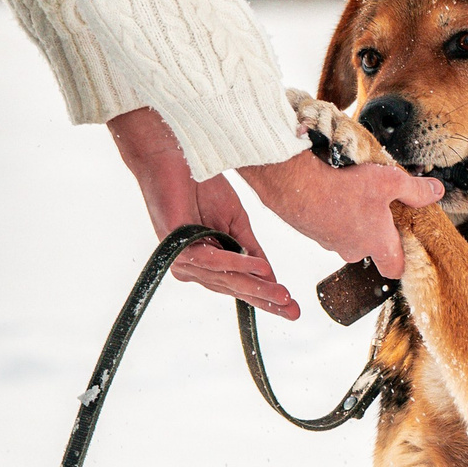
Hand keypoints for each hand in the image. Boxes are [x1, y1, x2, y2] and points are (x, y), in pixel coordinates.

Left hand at [108, 108, 298, 317]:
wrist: (174, 157)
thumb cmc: (201, 187)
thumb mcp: (235, 222)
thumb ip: (250, 250)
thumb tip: (271, 276)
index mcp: (207, 263)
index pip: (239, 285)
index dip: (266, 297)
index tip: (293, 309)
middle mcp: (193, 267)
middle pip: (234, 287)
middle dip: (265, 298)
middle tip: (292, 309)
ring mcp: (183, 259)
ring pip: (224, 278)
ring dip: (255, 285)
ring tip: (281, 293)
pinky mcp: (175, 247)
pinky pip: (209, 260)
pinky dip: (235, 263)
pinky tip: (258, 267)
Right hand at [238, 145, 440, 278]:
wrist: (294, 184)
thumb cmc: (342, 186)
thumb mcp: (389, 181)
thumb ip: (415, 190)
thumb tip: (437, 192)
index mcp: (377, 244)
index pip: (396, 268)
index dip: (403, 259)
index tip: (406, 242)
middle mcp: (354, 250)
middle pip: (372, 250)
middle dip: (376, 232)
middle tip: (379, 207)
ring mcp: (330, 243)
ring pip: (348, 237)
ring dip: (352, 221)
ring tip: (352, 195)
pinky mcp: (311, 232)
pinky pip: (328, 226)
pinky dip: (331, 214)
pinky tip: (331, 192)